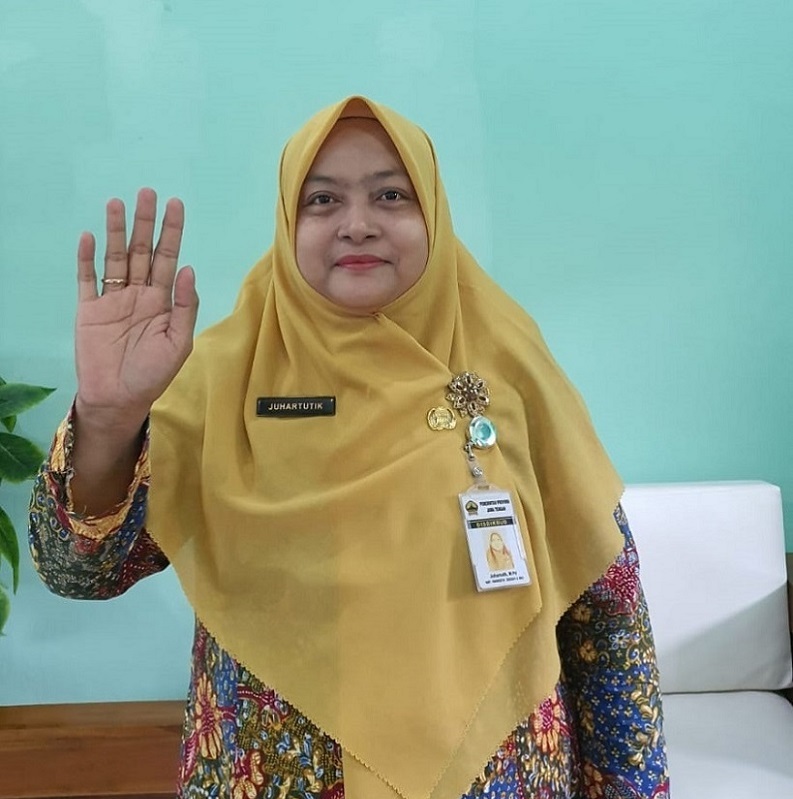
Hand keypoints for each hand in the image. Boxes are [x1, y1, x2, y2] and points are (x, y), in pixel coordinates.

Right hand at [75, 188, 198, 432]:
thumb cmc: (153, 374)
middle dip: (145, 223)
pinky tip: (89, 236)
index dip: (172, 233)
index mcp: (163, 301)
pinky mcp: (88, 309)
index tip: (175, 205)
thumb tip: (190, 269)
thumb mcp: (179, 343)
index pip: (169, 259)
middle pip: (142, 251)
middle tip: (147, 192)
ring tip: (117, 203)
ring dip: (115, 231)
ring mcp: (112, 299)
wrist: (119, 398)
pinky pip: (87, 279)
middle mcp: (139, 294)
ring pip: (115, 258)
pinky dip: (87, 259)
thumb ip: (185, 307)